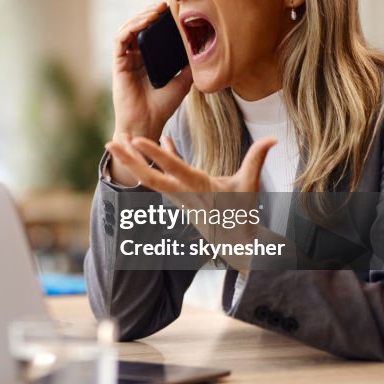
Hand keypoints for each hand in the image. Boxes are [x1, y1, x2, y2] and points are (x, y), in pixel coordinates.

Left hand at [106, 134, 276, 268]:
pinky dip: (155, 161)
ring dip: (132, 161)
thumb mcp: (250, 186)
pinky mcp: (177, 199)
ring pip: (149, 178)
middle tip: (110, 142)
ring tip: (116, 142)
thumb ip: (257, 159)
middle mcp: (183, 194)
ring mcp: (177, 198)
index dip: (154, 154)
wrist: (235, 245)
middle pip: (149, 177)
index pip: (173, 169)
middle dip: (128, 160)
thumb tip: (274, 138)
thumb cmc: (243, 215)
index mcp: (199, 189)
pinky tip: (150, 143)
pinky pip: (161, 178)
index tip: (136, 140)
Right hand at [109, 3, 192, 184]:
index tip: (174, 11)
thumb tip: (205, 49)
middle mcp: (135, 58)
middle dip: (150, 13)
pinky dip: (131, 27)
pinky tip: (145, 22)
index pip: (151, 33)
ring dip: (140, 17)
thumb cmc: (162, 107)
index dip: (159, 20)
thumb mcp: (183, 82)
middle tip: (165, 5)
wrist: (148, 123)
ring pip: (128, 29)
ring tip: (156, 10)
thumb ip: (190, 65)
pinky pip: (120, 40)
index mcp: (148, 60)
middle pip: (138, 27)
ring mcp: (126, 60)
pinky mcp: (118, 64)